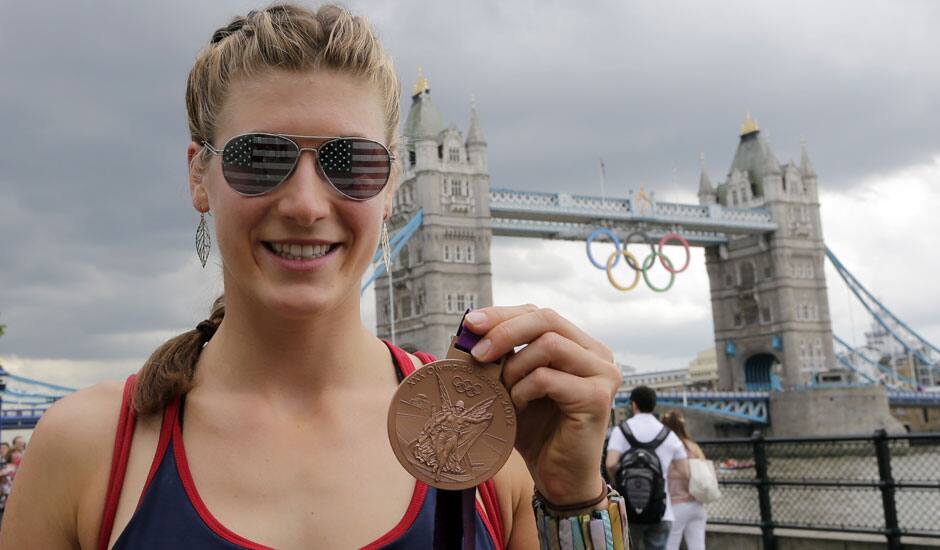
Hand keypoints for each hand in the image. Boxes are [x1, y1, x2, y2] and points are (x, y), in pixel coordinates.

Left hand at [463, 305, 620, 505]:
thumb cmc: (536, 430)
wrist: (558, 477)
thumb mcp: (515, 383)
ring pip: (549, 345)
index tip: (471, 323)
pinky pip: (547, 378)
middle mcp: (598, 354)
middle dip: (504, 331)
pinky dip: (524, 390)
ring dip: (515, 366)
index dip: (504, 315)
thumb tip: (471, 327)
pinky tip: (518, 406)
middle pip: (547, 319)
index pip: (540, 314)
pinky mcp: (597, 397)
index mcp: (581, 345)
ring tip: (504, 390)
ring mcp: (603, 374)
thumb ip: (504, 355)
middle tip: (476, 352)